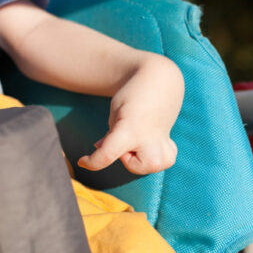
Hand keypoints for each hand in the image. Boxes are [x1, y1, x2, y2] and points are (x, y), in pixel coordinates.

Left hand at [77, 56, 183, 174]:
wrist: (160, 84)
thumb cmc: (133, 97)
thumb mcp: (115, 113)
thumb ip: (109, 137)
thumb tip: (105, 153)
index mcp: (130, 131)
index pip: (107, 156)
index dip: (92, 162)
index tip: (82, 162)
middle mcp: (148, 143)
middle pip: (128, 165)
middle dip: (123, 152)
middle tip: (129, 131)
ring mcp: (163, 149)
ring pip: (142, 168)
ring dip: (137, 156)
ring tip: (140, 136)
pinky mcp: (169, 154)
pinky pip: (155, 166)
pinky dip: (150, 156)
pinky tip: (151, 139)